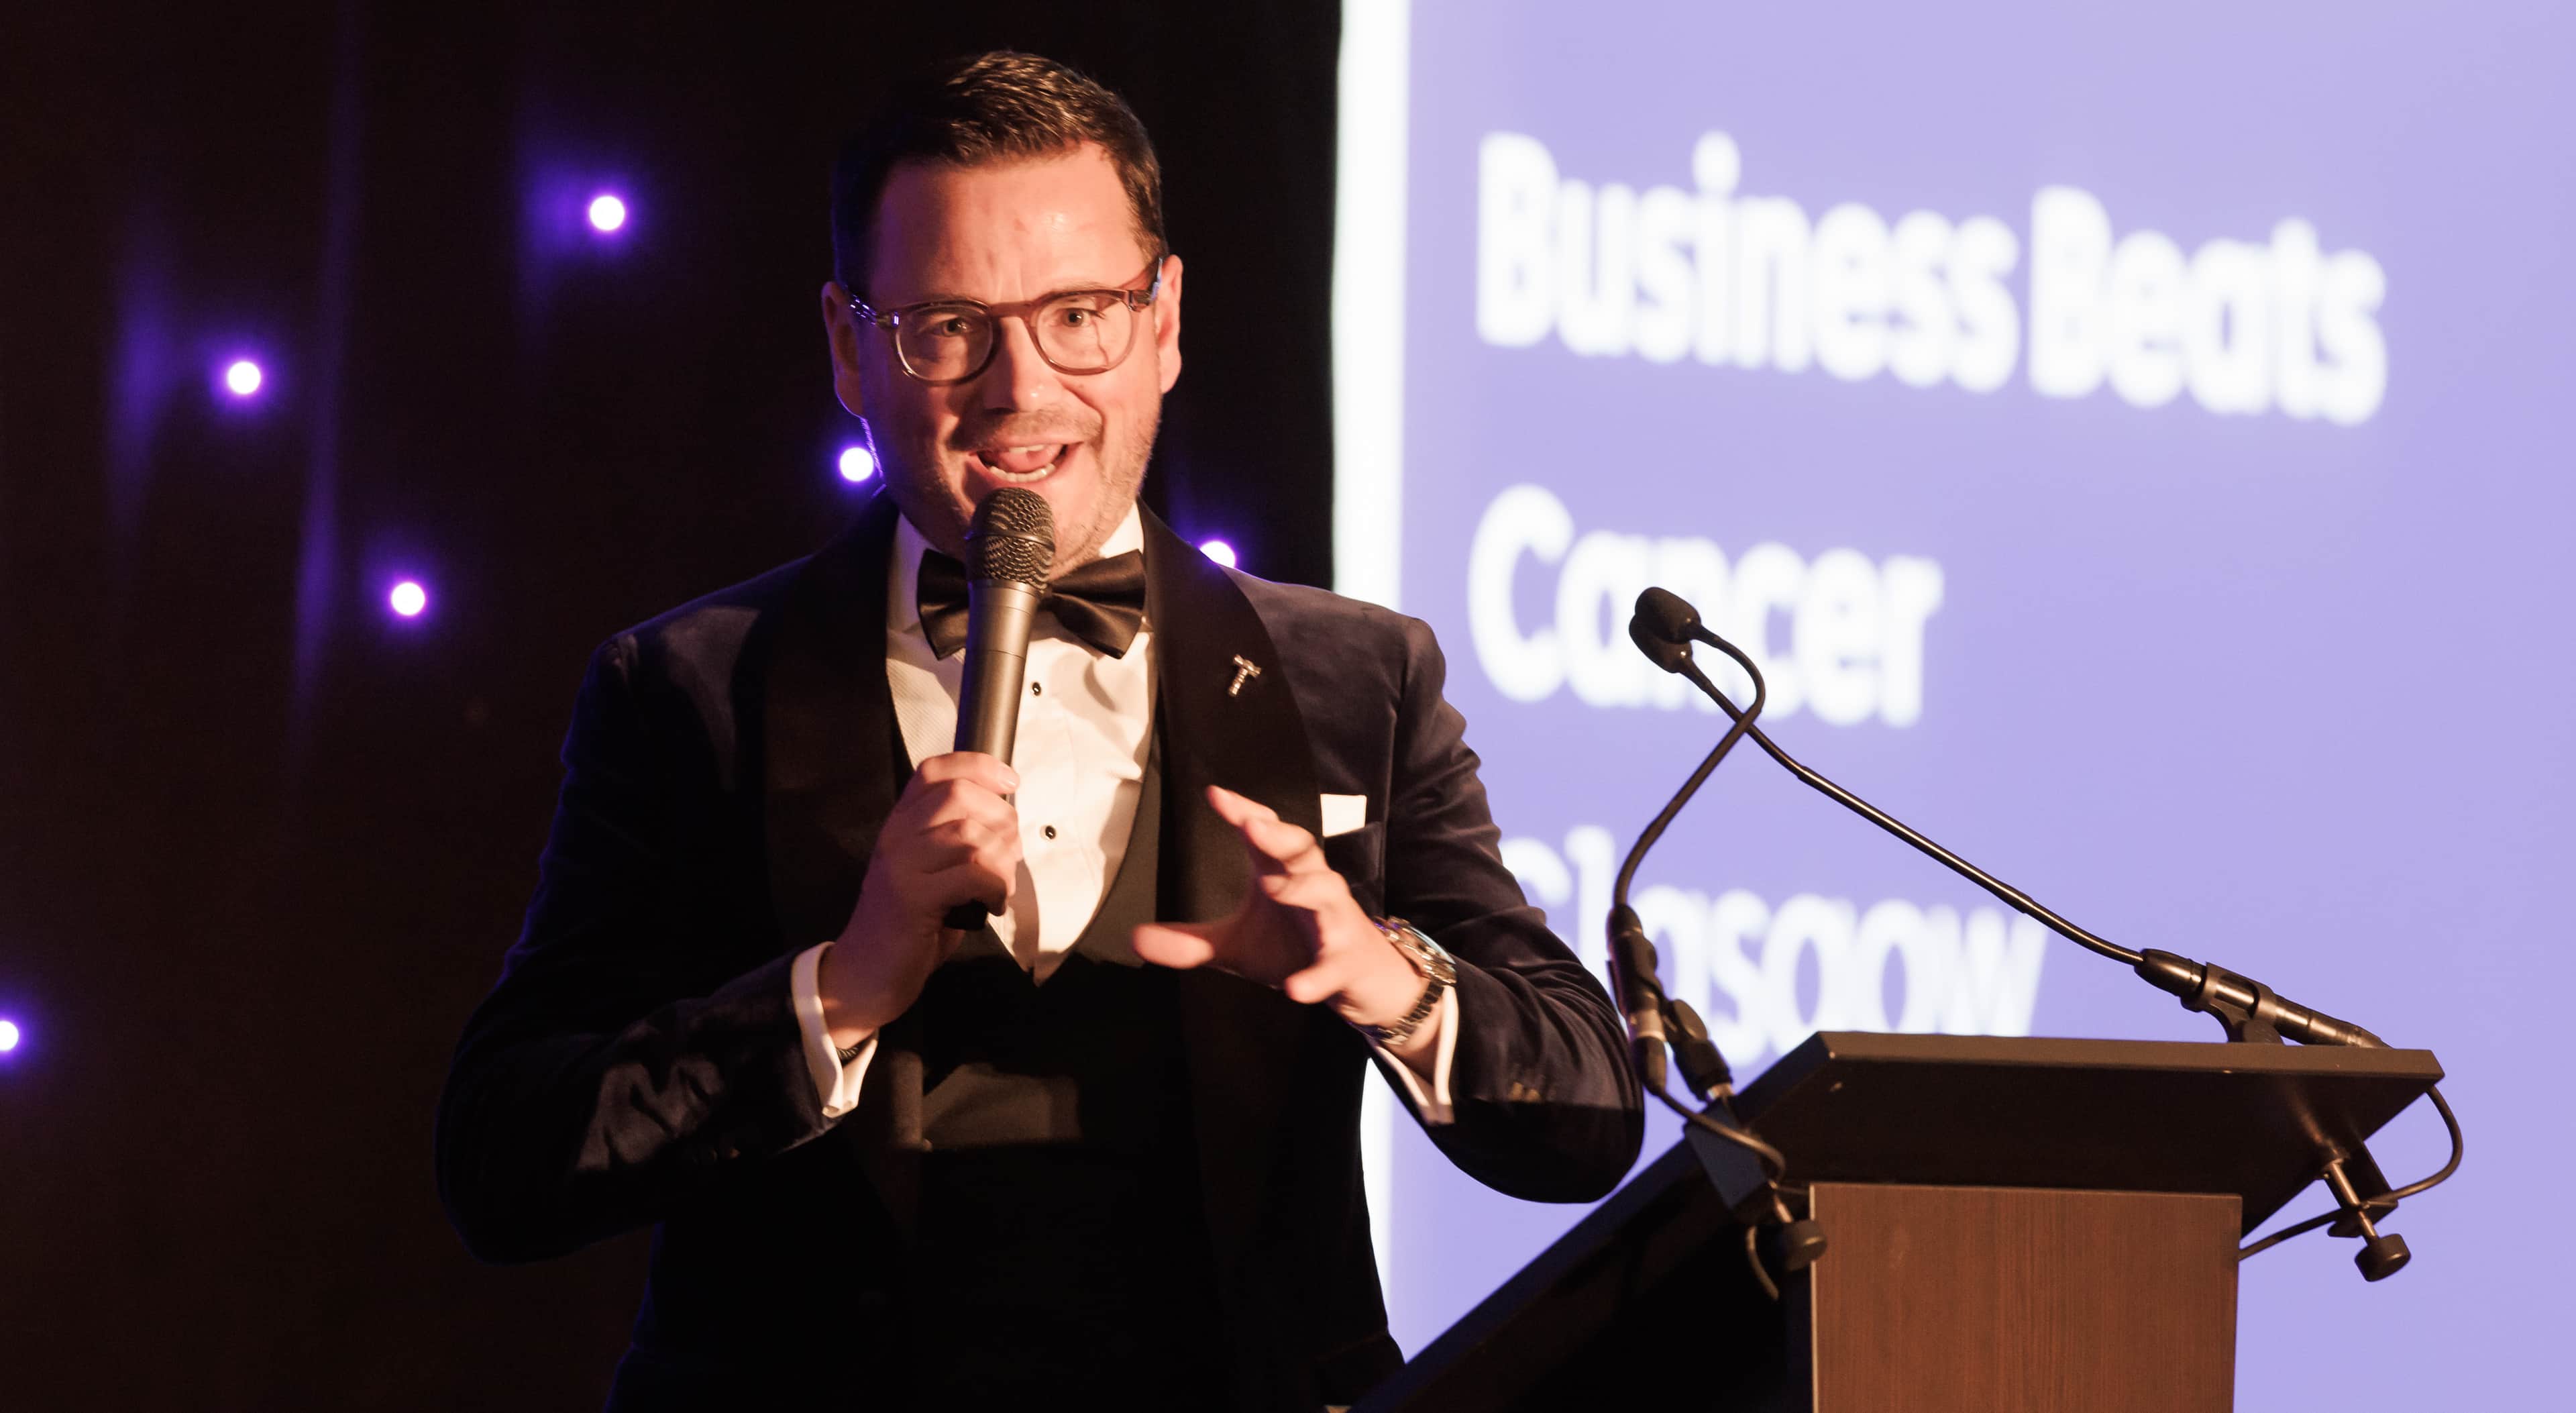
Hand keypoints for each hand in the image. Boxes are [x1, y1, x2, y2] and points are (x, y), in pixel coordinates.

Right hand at [819, 752, 1020, 1044]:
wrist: (866, 973)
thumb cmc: (911, 924)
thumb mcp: (931, 871)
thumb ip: (958, 841)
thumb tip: (1008, 825)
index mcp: (901, 823)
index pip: (936, 770)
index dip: (979, 767)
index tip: (1010, 784)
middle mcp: (897, 834)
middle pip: (959, 794)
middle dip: (1001, 820)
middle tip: (1009, 854)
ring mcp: (902, 864)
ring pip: (971, 834)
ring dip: (1003, 861)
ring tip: (1000, 887)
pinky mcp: (912, 897)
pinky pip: (973, 872)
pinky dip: (996, 887)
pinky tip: (992, 905)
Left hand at [1131, 786, 1432, 1056]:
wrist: (1358, 983)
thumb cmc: (1294, 947)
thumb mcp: (1235, 945)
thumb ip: (1188, 941)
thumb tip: (1133, 938)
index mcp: (1283, 874)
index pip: (1265, 832)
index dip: (1244, 811)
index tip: (1214, 795)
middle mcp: (1312, 887)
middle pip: (1303, 848)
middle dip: (1280, 835)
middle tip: (1251, 826)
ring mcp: (1334, 922)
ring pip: (1328, 893)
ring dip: (1304, 889)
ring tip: (1274, 888)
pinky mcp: (1347, 962)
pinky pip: (1334, 965)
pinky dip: (1317, 976)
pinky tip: (1294, 989)